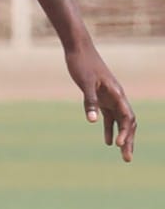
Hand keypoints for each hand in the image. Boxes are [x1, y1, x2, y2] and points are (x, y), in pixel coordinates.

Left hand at [65, 40, 137, 161]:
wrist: (78, 50)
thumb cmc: (82, 64)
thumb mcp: (85, 82)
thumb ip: (89, 101)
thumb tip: (92, 121)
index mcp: (117, 94)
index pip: (127, 117)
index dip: (126, 132)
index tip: (120, 145)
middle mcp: (117, 97)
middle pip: (128, 123)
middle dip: (129, 141)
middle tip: (127, 159)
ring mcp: (110, 98)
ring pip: (120, 122)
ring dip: (123, 138)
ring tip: (123, 155)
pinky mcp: (101, 98)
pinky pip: (109, 117)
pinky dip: (109, 129)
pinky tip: (107, 142)